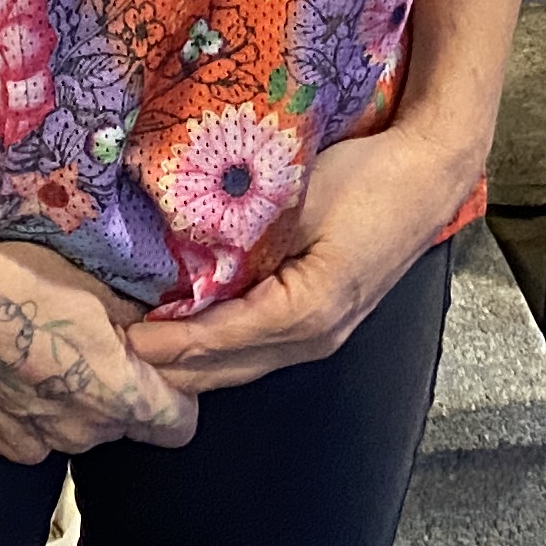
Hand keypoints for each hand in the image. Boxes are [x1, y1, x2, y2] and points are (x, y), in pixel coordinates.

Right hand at [0, 238, 197, 463]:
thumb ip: (132, 322)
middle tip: (86, 348)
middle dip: (113, 394)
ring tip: (35, 356)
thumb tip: (151, 330)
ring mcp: (28, 445)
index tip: (156, 373)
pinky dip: (16, 412)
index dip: (174, 399)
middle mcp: (79, 433)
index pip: (177, 425)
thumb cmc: (17, 281)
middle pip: (117, 425)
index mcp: (118, 395)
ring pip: (67, 432)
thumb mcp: (93, 287)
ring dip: (64, 406)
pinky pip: (18, 435)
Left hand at [125, 126, 470, 395]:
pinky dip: (221, 352)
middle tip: (116, 359)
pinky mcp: (326, 325)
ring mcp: (325, 337)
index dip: (170, 343)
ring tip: (141, 358)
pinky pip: (262, 350)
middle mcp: (317, 337)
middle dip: (173, 368)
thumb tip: (180, 247)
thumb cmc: (366, 177)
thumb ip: (243, 230)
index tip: (125, 339)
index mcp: (308, 308)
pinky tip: (189, 342)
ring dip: (194, 366)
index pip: (221, 339)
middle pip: (229, 369)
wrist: (428, 176)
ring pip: (244, 368)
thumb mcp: (297, 197)